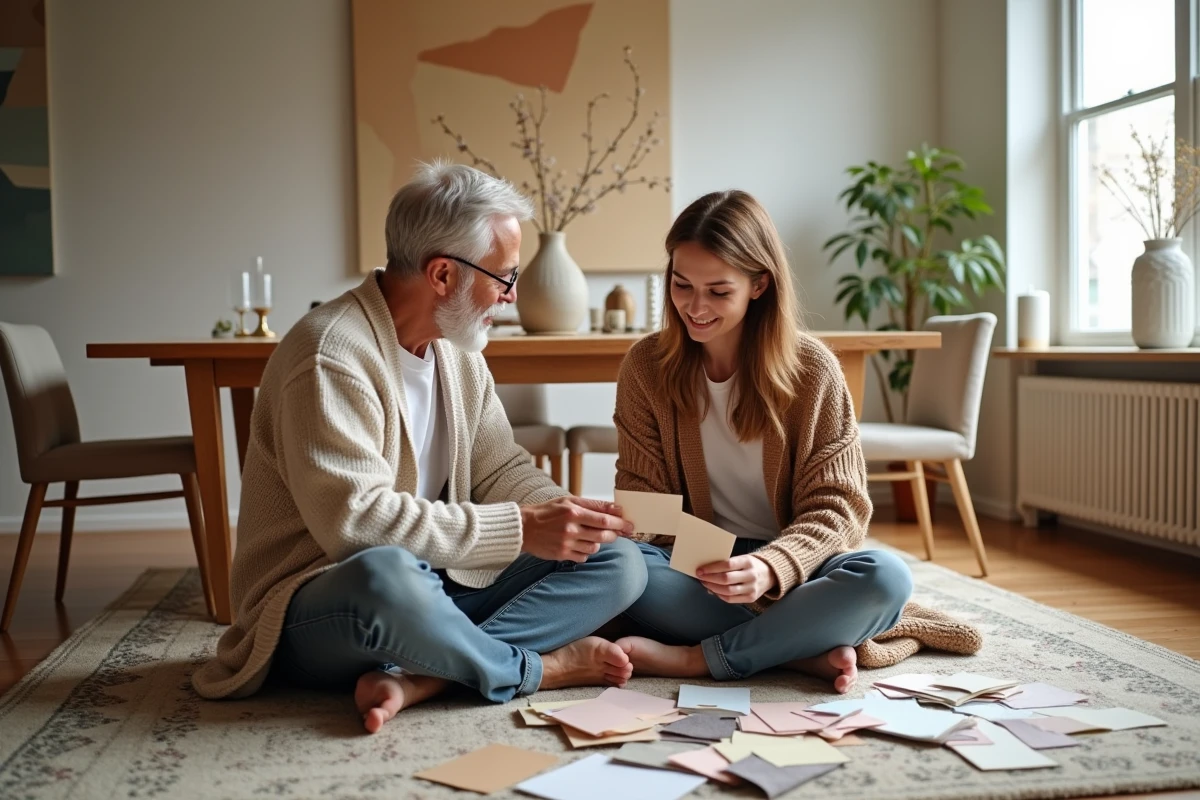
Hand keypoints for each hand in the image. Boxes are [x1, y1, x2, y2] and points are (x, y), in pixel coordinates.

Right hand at [520, 497, 634, 562]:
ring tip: (594, 535)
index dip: (620, 523)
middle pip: (603, 535)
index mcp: (573, 512)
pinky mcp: (562, 555)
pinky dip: (587, 551)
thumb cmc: (547, 512)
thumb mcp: (568, 501)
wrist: (524, 528)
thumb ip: (593, 505)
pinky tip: (582, 544)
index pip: (604, 520)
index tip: (629, 525)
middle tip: (621, 532)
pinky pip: (584, 556)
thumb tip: (616, 508)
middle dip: (615, 534)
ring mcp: (566, 544)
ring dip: (600, 542)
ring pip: (595, 547)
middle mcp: (570, 529)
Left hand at [696, 555, 775, 603]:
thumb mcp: (742, 559)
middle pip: (726, 579)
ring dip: (713, 588)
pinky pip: (731, 599)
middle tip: (700, 577)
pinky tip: (714, 591)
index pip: (727, 565)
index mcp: (748, 562)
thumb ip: (727, 564)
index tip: (700, 569)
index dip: (712, 568)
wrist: (771, 574)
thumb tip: (707, 572)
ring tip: (705, 583)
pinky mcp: (751, 598)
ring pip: (727, 591)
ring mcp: (752, 588)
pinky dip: (720, 595)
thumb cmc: (750, 565)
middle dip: (710, 578)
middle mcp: (751, 575)